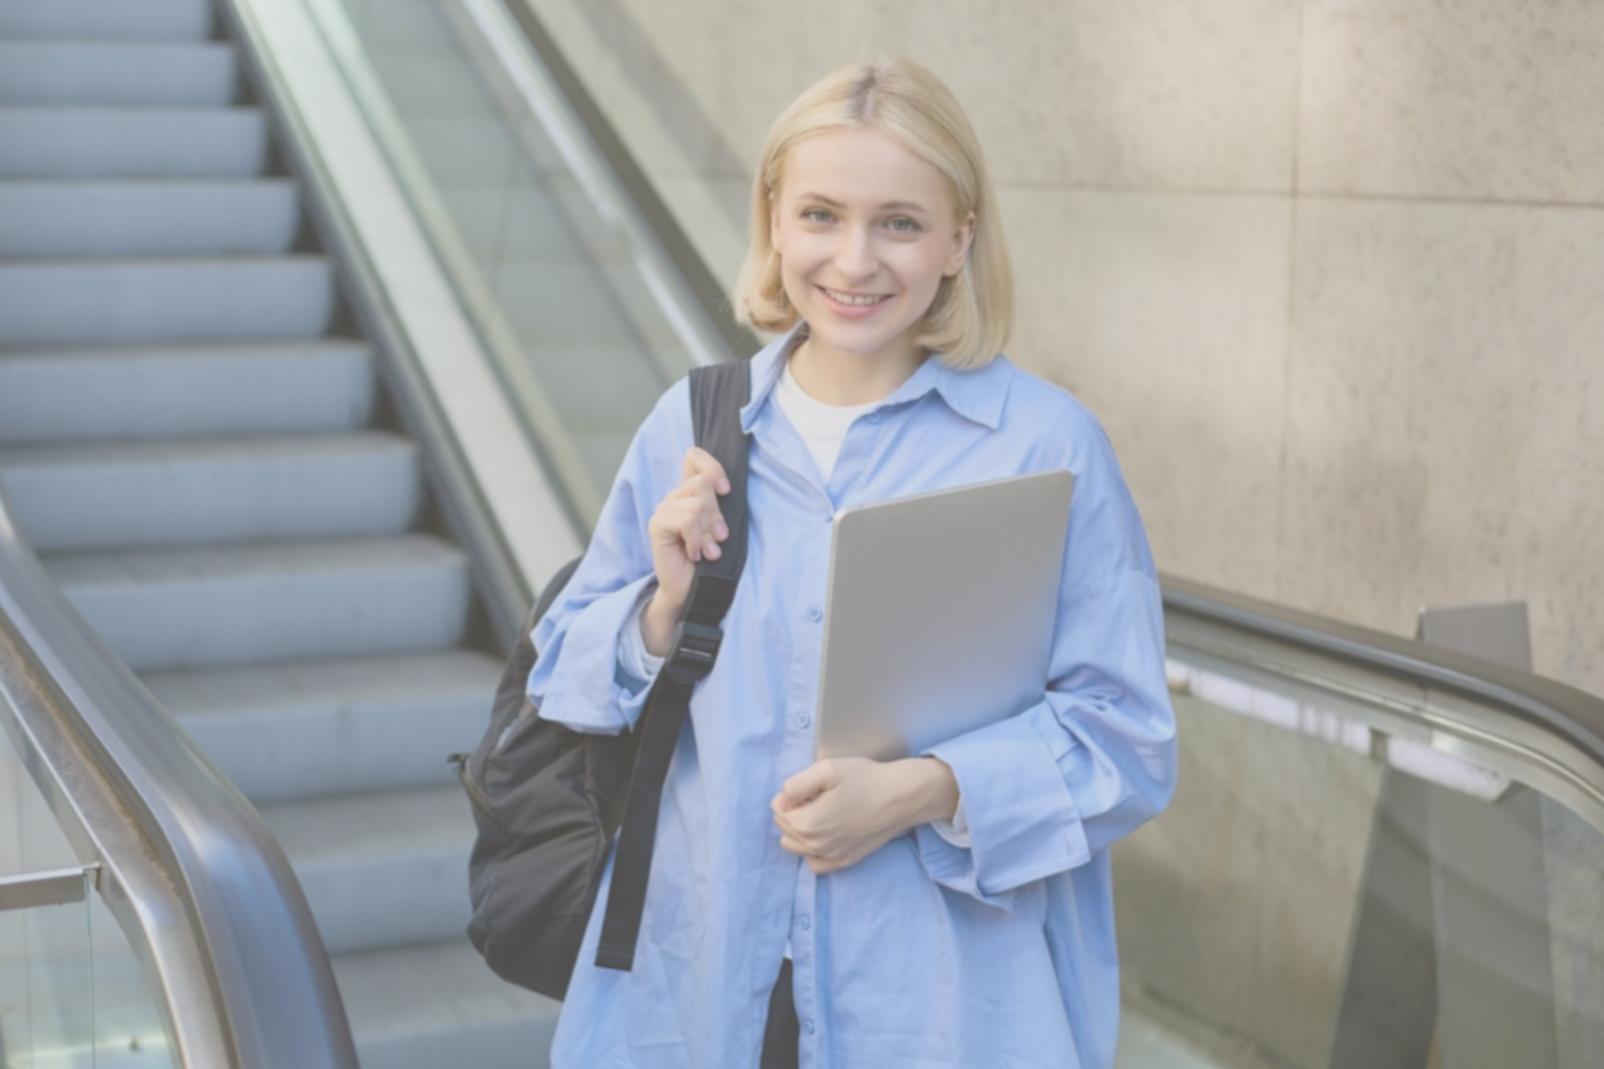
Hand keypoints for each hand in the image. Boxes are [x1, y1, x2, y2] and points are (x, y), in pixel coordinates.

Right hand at [642, 447, 730, 652]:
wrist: (695, 590)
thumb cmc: (712, 559)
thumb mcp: (719, 526)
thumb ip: (717, 503)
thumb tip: (723, 488)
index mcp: (689, 493)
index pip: (694, 457)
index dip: (713, 467)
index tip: (726, 491)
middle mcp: (674, 498)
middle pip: (702, 483)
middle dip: (716, 513)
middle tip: (718, 538)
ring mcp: (663, 511)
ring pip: (696, 503)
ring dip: (707, 531)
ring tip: (707, 550)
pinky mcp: (657, 525)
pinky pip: (686, 519)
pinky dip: (696, 538)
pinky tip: (694, 553)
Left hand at [771, 756, 957, 874]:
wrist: (899, 797)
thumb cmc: (865, 780)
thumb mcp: (826, 769)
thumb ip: (795, 785)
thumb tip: (782, 800)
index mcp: (807, 824)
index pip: (778, 811)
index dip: (790, 795)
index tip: (811, 788)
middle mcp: (816, 846)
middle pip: (785, 829)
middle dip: (794, 812)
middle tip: (818, 797)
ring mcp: (831, 857)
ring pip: (796, 847)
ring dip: (801, 830)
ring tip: (822, 812)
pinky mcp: (845, 861)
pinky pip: (815, 863)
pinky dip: (813, 850)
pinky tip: (826, 833)